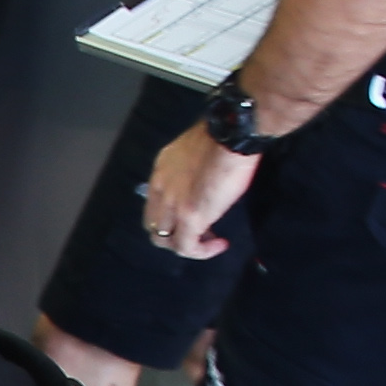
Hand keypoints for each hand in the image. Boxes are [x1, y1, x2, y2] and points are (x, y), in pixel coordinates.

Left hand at [143, 121, 254, 256]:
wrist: (231, 133)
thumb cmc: (223, 137)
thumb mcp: (196, 152)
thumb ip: (191, 170)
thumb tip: (203, 182)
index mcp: (161, 171)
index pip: (153, 204)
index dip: (170, 216)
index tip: (195, 213)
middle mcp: (160, 188)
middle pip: (154, 226)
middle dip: (175, 234)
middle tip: (201, 232)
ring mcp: (172, 204)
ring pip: (165, 240)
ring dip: (187, 245)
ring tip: (211, 241)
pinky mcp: (190, 217)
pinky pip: (187, 247)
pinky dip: (202, 251)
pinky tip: (220, 244)